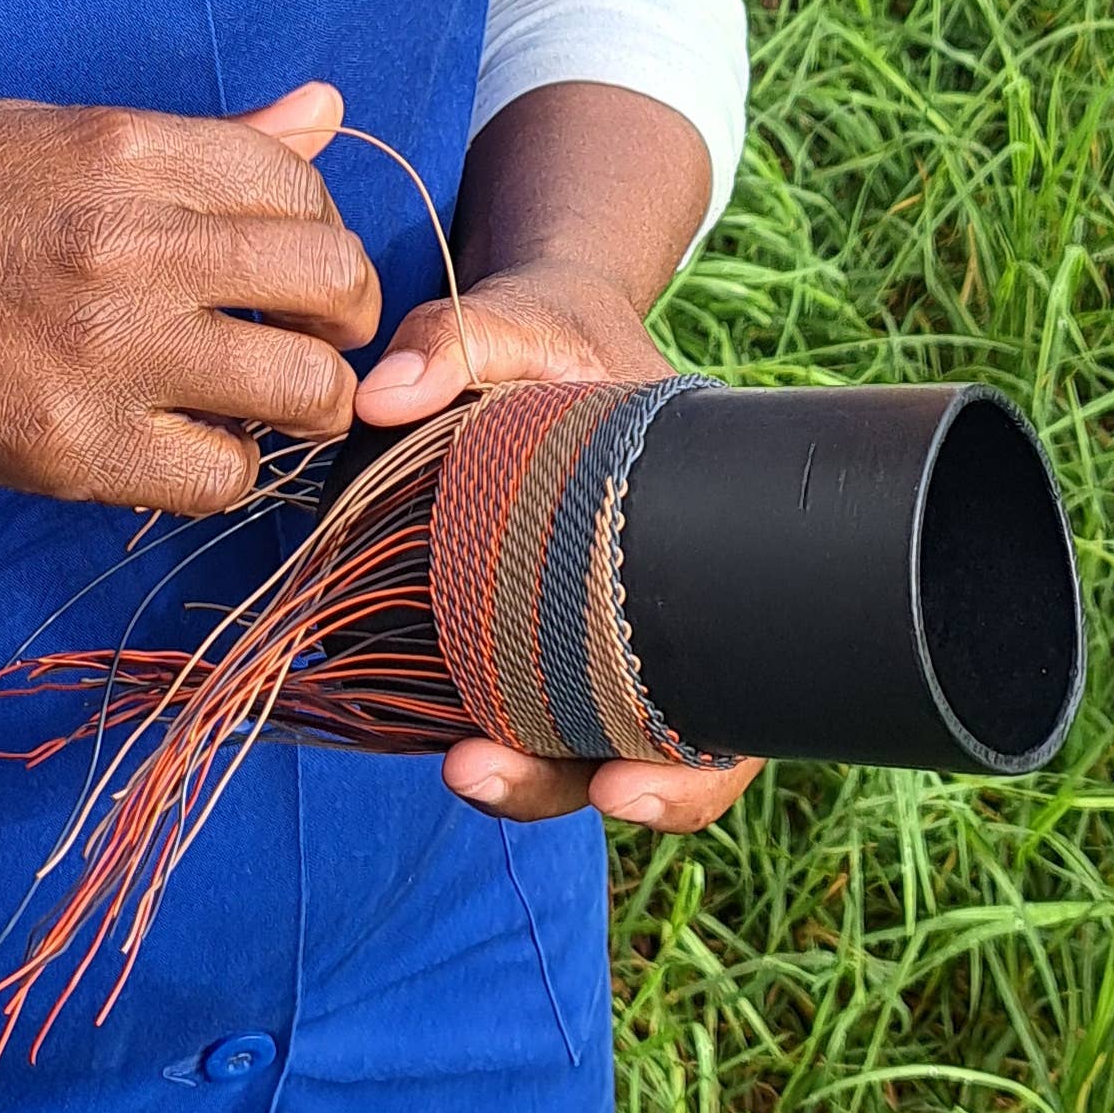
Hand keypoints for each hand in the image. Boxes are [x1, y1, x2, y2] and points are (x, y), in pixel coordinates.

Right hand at [0, 81, 379, 521]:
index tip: (291, 257)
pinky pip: (222, 476)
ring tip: (270, 395)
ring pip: (305, 390)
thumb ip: (201, 139)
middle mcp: (131, 247)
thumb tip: (326, 110)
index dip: (318, 225)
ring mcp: (106, 353)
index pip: (303, 184)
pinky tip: (189, 438)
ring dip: (308, 396)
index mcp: (126, 151)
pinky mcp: (73, 447)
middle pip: (333, 283)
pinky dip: (227, 464)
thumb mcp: (53, 130)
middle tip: (313, 332)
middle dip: (346, 313)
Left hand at [356, 257, 761, 844]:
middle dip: (560, 783)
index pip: (730, 716)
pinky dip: (485, 726)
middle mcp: (655, 618)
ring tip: (459, 766)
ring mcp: (586, 634)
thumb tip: (383, 397)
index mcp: (708, 560)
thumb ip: (457, 342)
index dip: (691, 779)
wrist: (546, 330)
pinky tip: (431, 727)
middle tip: (479, 771)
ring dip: (518, 773)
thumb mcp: (529, 321)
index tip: (624, 792)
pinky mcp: (521, 630)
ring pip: (569, 745)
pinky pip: (516, 705)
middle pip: (639, 755)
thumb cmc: (565, 334)